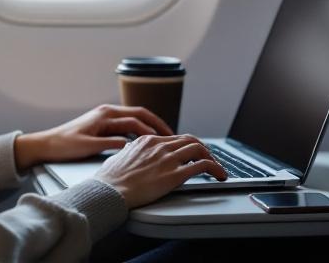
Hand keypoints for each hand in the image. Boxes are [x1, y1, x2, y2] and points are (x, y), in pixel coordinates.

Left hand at [14, 104, 174, 170]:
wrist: (46, 144)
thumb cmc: (64, 145)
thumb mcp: (88, 146)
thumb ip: (110, 144)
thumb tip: (129, 145)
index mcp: (105, 114)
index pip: (136, 119)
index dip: (153, 129)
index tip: (166, 138)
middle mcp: (107, 112)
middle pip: (139, 114)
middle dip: (157, 124)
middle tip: (172, 135)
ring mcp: (105, 117)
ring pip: (134, 119)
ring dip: (149, 127)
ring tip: (163, 139)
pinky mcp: (103, 125)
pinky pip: (127, 126)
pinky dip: (139, 131)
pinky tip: (145, 141)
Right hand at [93, 134, 227, 207]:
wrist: (109, 190)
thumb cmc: (110, 179)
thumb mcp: (118, 157)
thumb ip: (128, 152)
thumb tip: (128, 150)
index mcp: (147, 141)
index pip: (175, 138)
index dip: (187, 145)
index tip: (192, 153)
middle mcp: (160, 146)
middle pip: (190, 140)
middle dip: (203, 149)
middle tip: (209, 158)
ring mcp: (168, 160)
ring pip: (199, 149)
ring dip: (212, 158)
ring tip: (217, 168)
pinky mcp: (174, 175)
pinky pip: (201, 166)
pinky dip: (215, 168)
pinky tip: (219, 175)